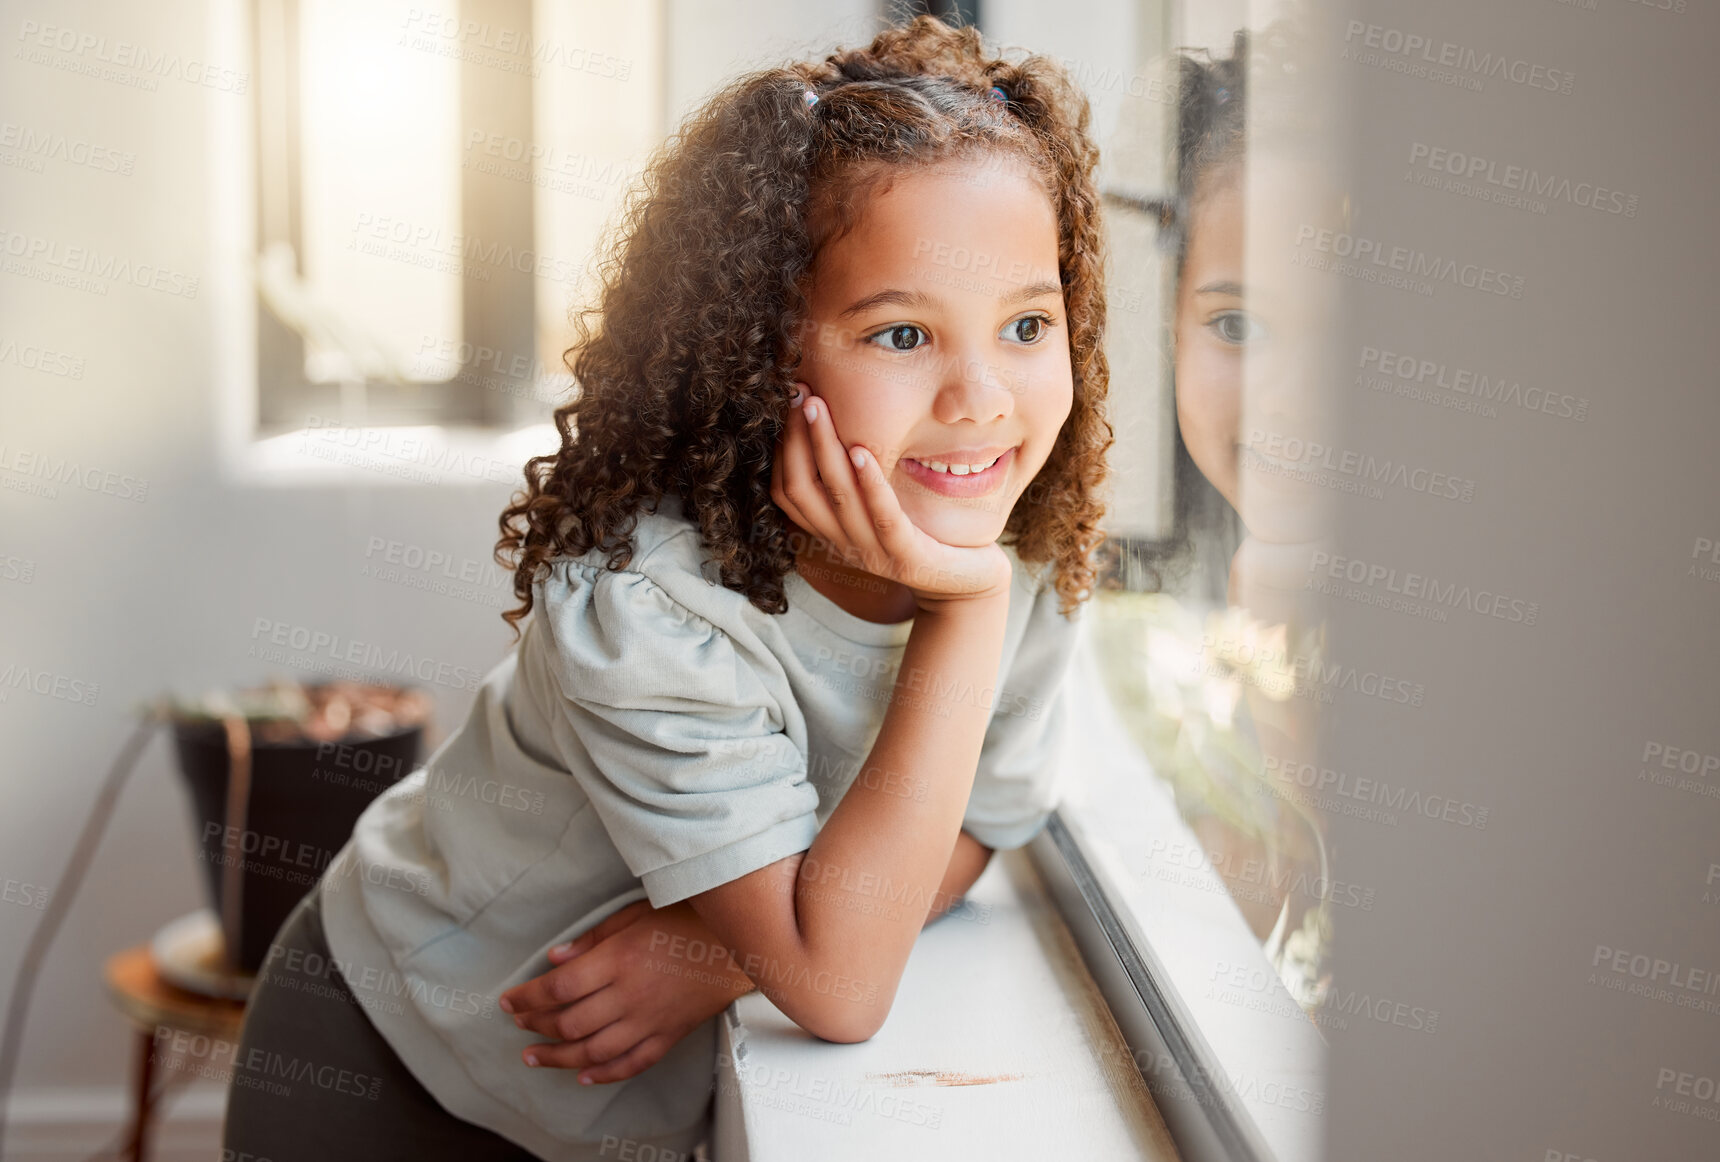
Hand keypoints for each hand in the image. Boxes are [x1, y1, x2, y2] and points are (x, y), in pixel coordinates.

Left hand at [497, 900, 753, 1084]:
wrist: (740, 943)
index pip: (559, 988)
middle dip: (536, 1026)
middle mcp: (630, 995)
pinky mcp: (668, 1035)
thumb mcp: (636, 914)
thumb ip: (594, 938)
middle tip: (519, 1024)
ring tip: (533, 1057)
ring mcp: (649, 1020)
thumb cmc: (688, 919)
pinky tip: (584, 1075)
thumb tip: (556, 959)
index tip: (509, 1001)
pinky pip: (632, 1063)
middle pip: (569, 1022)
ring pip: (593, 1050)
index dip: (528, 997)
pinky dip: (604, 1074)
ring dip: (557, 1057)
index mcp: (619, 960)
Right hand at [771, 382, 1013, 611]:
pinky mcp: (908, 557)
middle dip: (795, 437)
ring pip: (837, 497)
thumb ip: (857, 481)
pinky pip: (883, 517)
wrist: (967, 585)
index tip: (787, 403)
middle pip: (801, 489)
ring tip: (819, 408)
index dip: (781, 448)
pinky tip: (863, 451)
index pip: (787, 491)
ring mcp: (875, 553)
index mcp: (833, 531)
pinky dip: (870, 484)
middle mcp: (845, 544)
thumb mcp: (880, 508)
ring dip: (825, 447)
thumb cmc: (924, 536)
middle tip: (797, 393)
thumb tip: (840, 423)